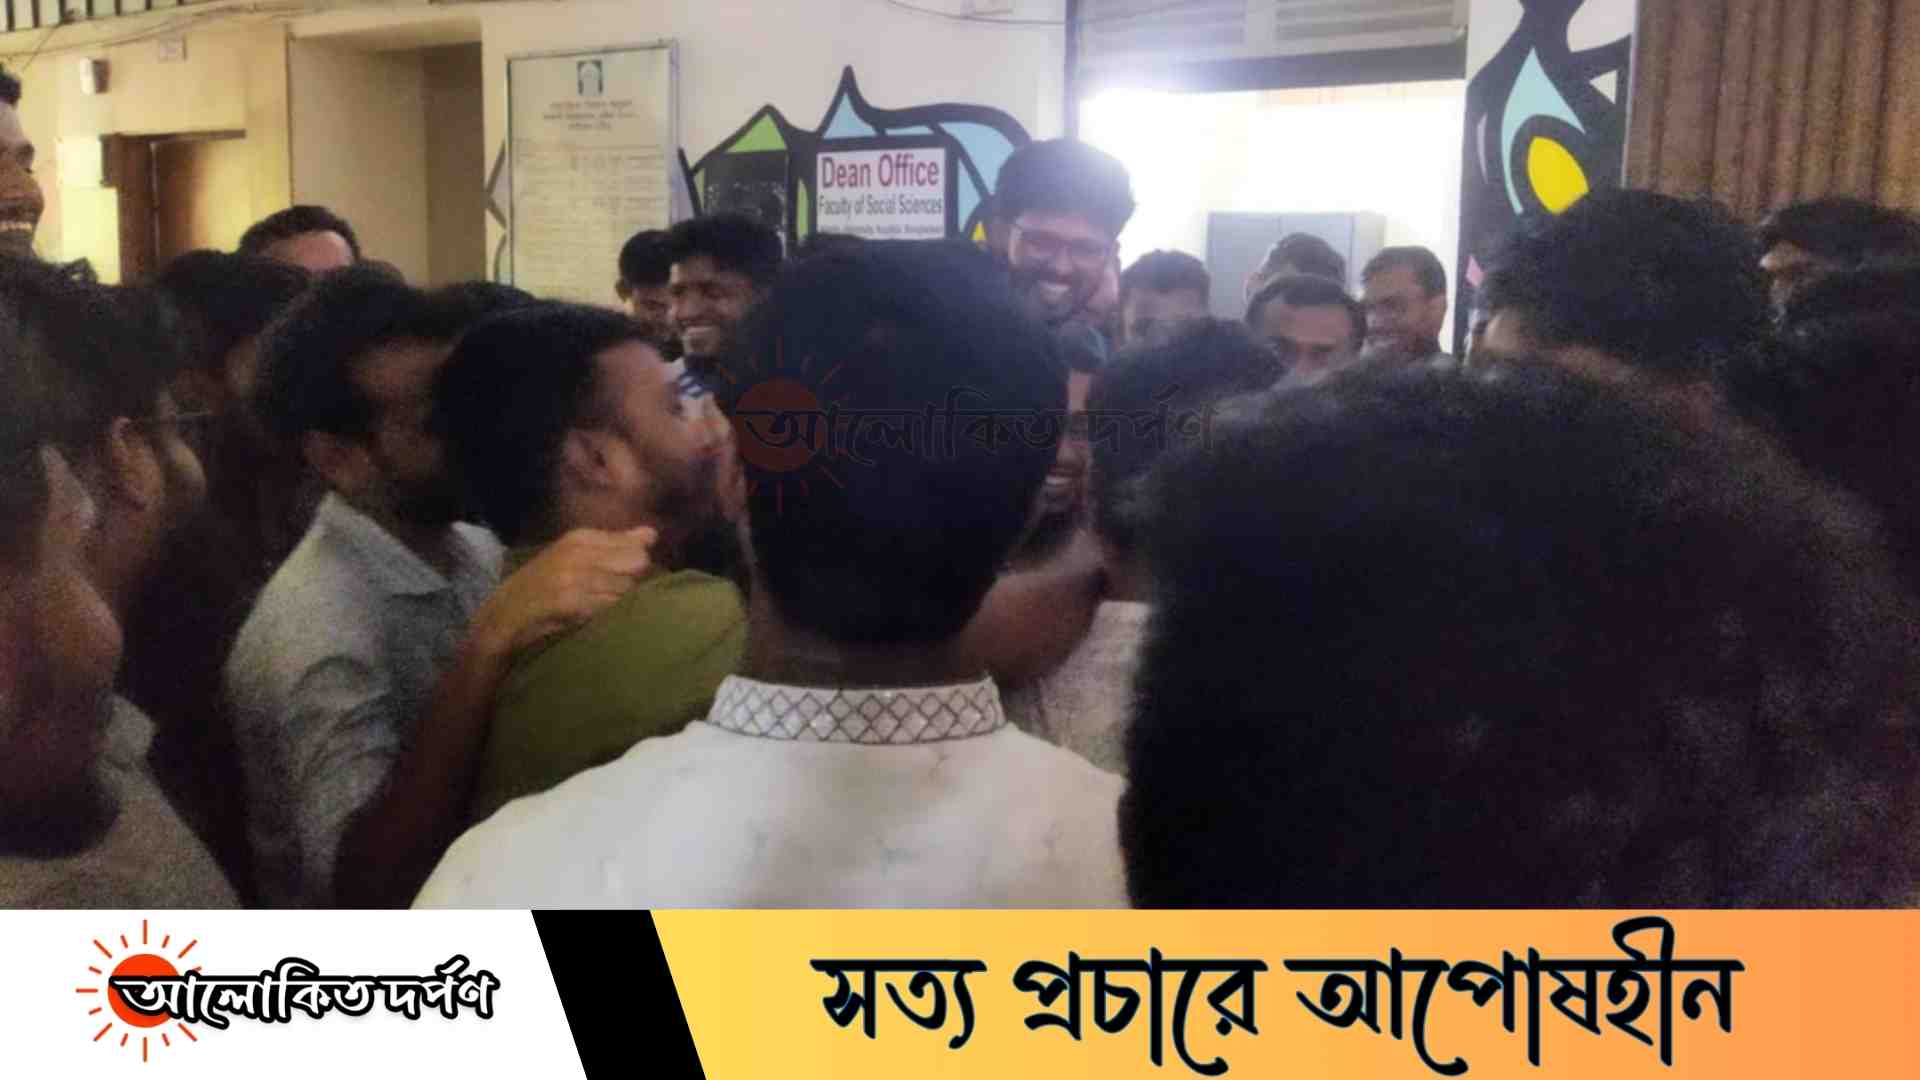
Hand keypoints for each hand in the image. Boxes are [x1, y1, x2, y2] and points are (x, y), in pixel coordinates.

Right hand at [472, 527, 656, 656]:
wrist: (499, 619)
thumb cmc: (540, 590)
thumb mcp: (574, 559)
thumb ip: (614, 545)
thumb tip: (652, 534)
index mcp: (580, 538)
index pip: (636, 545)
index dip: (638, 567)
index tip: (625, 582)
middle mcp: (578, 551)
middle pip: (637, 564)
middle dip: (634, 583)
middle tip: (614, 599)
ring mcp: (573, 575)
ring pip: (626, 587)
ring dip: (622, 603)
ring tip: (602, 613)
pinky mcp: (568, 600)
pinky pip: (608, 607)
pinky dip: (607, 616)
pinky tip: (593, 621)